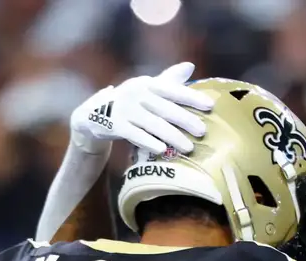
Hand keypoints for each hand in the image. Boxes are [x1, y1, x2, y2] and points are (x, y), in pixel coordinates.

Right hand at [70, 62, 212, 155]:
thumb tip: (190, 66)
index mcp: (148, 84)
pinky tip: (162, 150)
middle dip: (185, 120)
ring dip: (172, 136)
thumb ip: (168, 80)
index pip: (173, 90)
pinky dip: (148, 142)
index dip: (191, 97)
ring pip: (153, 124)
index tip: (210, 106)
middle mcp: (137, 93)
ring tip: (188, 147)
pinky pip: (135, 135)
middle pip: (165, 108)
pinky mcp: (115, 125)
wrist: (95, 114)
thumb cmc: (130, 103)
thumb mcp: (147, 89)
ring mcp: (125, 109)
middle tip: (203, 132)